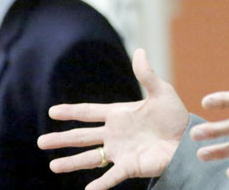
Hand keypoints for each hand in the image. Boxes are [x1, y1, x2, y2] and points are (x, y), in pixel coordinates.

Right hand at [37, 48, 189, 189]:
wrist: (188, 139)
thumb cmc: (175, 116)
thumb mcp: (161, 92)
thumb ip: (147, 74)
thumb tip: (140, 50)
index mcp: (118, 114)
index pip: (89, 112)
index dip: (71, 111)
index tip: (52, 111)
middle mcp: (114, 134)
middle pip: (82, 136)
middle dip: (62, 139)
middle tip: (41, 142)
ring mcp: (120, 151)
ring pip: (90, 158)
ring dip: (72, 162)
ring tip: (53, 166)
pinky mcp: (130, 166)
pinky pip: (112, 176)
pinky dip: (101, 184)